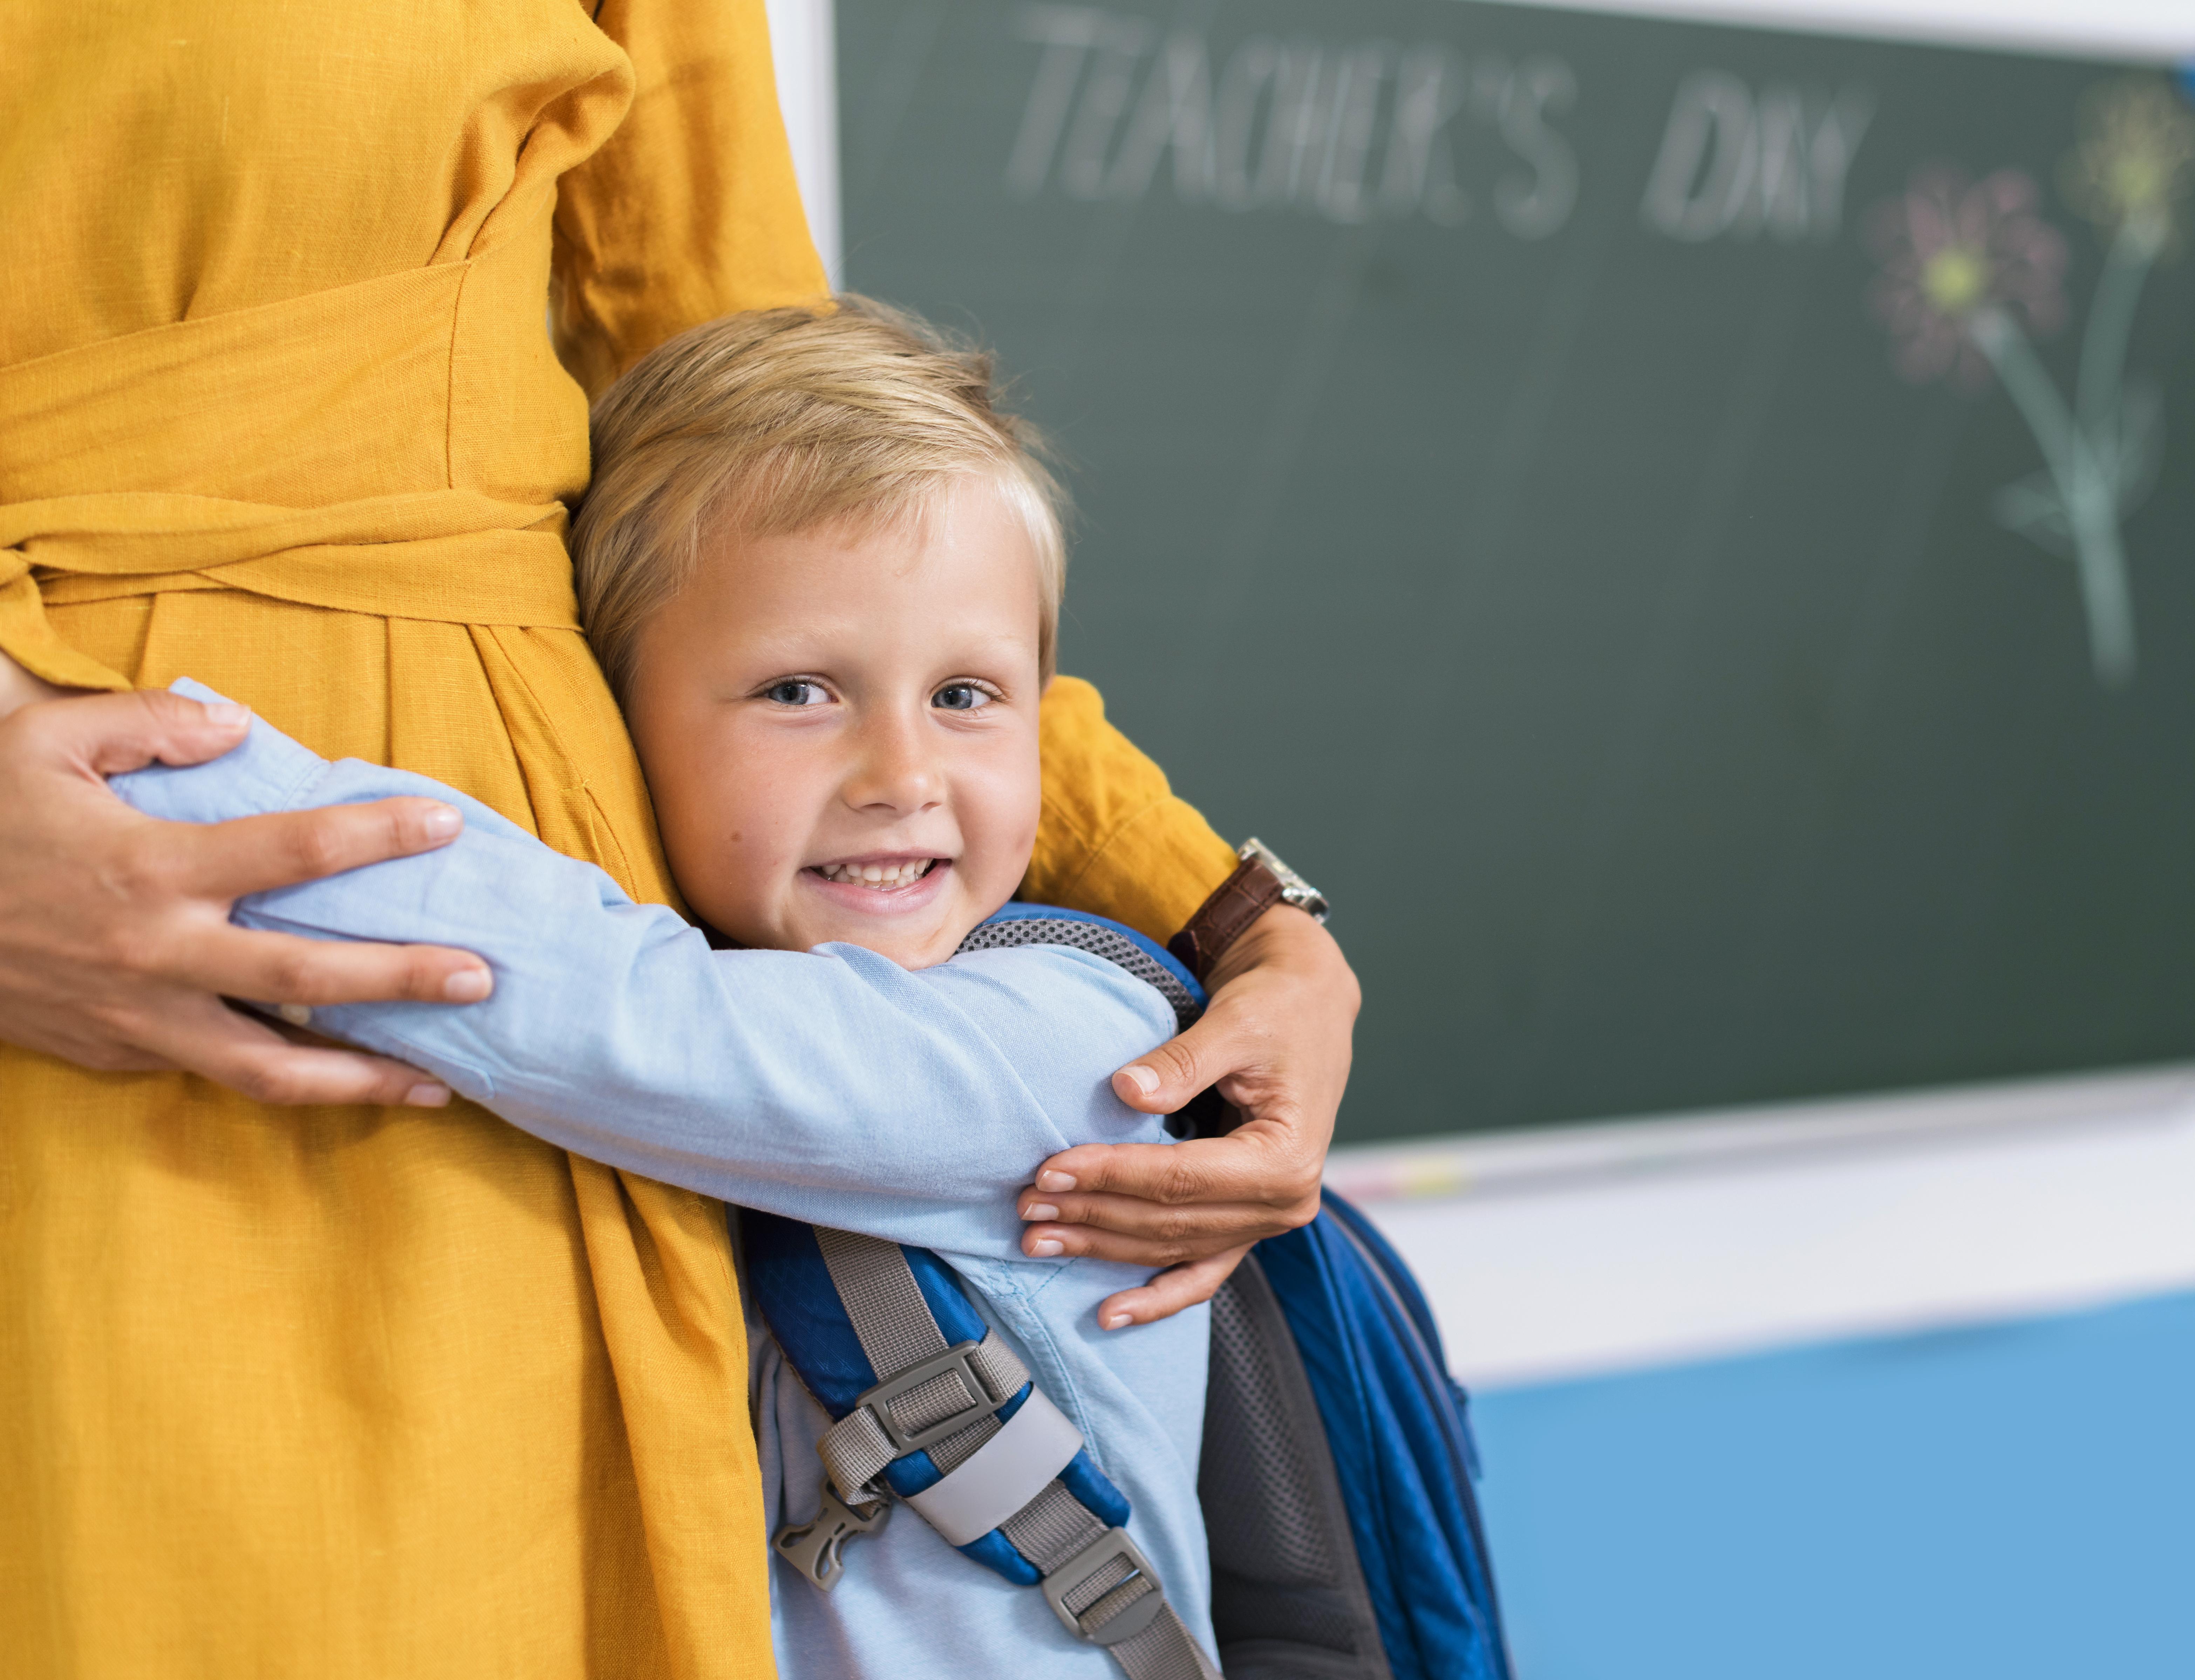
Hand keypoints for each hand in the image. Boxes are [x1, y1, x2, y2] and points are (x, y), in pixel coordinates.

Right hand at [0, 684, 495, 1105]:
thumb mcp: (39, 742)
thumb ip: (146, 723)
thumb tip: (238, 727)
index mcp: (151, 869)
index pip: (293, 852)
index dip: (376, 836)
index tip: (443, 826)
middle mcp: (158, 956)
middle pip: (307, 982)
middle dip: (403, 981)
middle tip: (481, 975)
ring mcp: (140, 1021)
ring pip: (272, 1070)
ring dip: (363, 1080)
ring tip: (440, 1085)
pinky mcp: (120, 1057)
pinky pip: (217, 1073)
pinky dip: (287, 1083)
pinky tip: (348, 1081)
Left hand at [1016, 904, 1357, 1327]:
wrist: (1310, 1009)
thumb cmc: (1278, 1009)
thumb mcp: (1235, 1023)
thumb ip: (1183, 1062)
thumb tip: (1126, 1089)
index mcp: (1288, 1159)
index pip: (1179, 1178)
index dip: (1111, 1176)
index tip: (1050, 1168)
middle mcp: (1284, 1204)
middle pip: (1170, 1221)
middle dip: (1093, 1215)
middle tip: (1026, 1205)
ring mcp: (1267, 1221)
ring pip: (1173, 1248)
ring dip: (1105, 1250)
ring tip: (1039, 1240)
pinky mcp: (1248, 1220)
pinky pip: (1201, 1271)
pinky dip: (1157, 1297)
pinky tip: (1110, 1315)